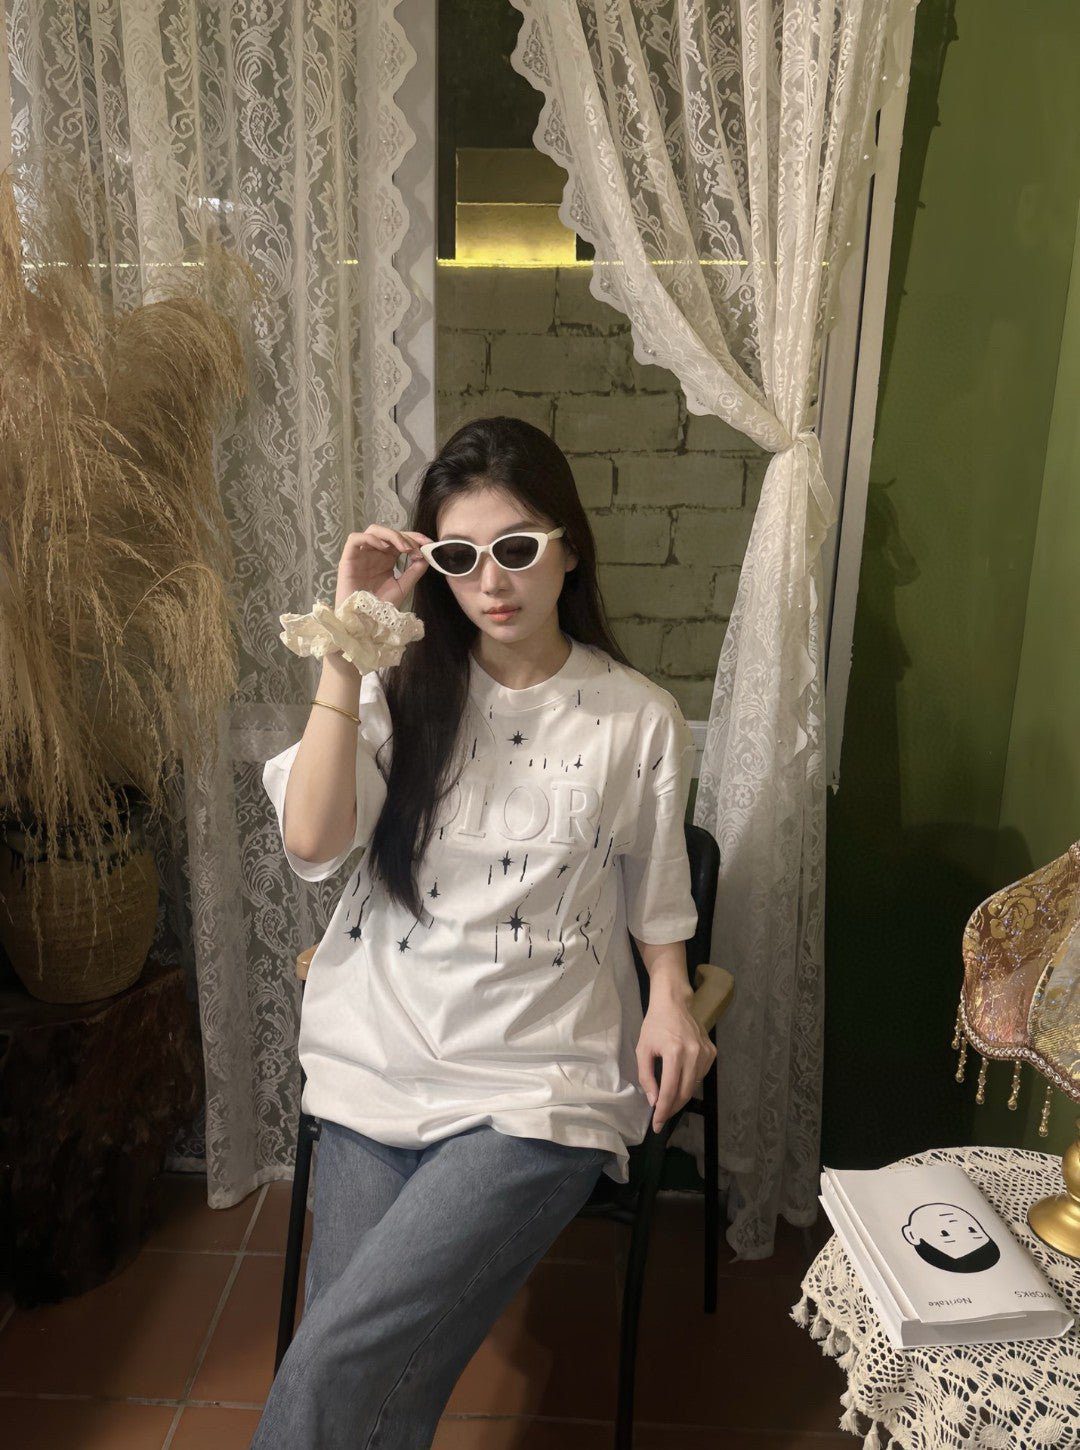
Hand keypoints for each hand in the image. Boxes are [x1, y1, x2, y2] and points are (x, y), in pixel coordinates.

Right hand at [334, 525, 433, 609]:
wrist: (364, 622)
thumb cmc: (380, 608)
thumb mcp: (403, 587)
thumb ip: (414, 571)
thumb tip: (426, 555)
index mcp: (386, 559)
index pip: (400, 540)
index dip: (414, 537)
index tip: (428, 543)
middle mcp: (374, 554)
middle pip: (388, 532)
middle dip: (405, 536)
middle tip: (415, 548)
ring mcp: (361, 555)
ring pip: (373, 531)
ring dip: (391, 535)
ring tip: (403, 548)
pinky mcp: (348, 559)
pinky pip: (355, 539)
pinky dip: (370, 538)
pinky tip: (384, 548)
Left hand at [636, 989, 716, 1132]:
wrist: (674, 1003)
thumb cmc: (654, 1025)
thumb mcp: (643, 1049)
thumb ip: (646, 1077)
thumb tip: (654, 1101)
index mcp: (674, 1052)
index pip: (670, 1090)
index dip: (663, 1110)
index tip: (657, 1125)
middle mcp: (694, 1053)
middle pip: (685, 1092)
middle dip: (672, 1109)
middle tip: (661, 1118)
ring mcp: (706, 1053)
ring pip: (694, 1086)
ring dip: (681, 1097)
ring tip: (668, 1101)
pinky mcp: (711, 1052)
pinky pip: (700, 1076)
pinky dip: (689, 1083)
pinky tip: (680, 1082)